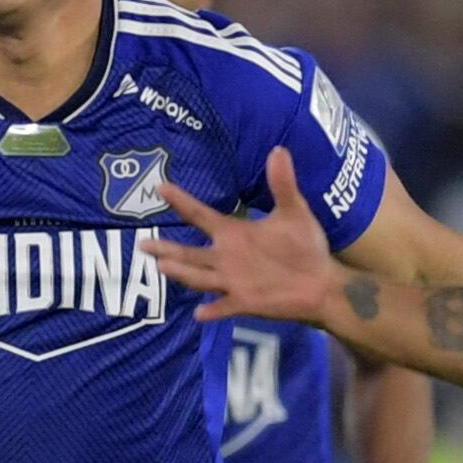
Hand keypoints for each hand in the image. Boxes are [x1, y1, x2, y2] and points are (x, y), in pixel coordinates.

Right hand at [148, 150, 345, 322]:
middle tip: (142, 243)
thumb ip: (282, 183)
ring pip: (199, 277)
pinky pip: (224, 307)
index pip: (200, 216)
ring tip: (163, 266)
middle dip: (166, 248)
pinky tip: (199, 314)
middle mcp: (226, 257)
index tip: (160, 187)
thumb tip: (278, 148)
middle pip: (189, 253)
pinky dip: (212, 311)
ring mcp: (232, 281)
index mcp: (233, 234)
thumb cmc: (305, 247)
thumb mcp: (293, 212)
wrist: (320, 282)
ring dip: (182, 273)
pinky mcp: (244, 302)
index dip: (181, 202)